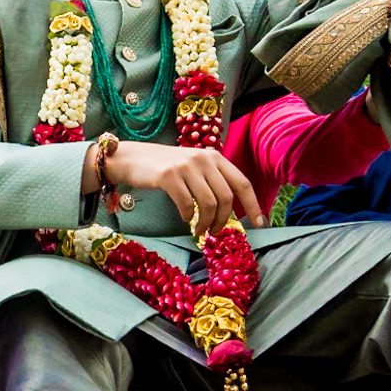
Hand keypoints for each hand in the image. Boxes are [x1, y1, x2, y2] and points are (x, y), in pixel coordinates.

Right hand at [103, 140, 261, 229]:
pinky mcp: (169, 176)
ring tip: (200, 230)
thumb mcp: (194, 167)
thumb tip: (230, 211)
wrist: (131, 158)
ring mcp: (186, 167)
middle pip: (226, 197)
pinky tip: (184, 218)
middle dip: (224, 220)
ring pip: (209, 204)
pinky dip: (188, 216)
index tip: (260, 223)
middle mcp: (204, 159)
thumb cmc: (164, 167)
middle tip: (215, 232)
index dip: (253, 205)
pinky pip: (187, 204)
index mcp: (215, 157)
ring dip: (206, 223)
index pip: (242, 183)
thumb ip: (212, 181)